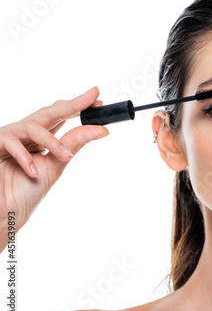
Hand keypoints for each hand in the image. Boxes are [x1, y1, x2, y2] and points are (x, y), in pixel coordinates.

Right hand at [0, 87, 108, 251]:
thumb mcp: (55, 166)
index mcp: (40, 138)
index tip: (98, 98)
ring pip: (33, 126)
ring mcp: (9, 138)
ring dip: (52, 141)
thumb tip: (101, 130)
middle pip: (50, 112)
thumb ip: (73, 145)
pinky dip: (25, 157)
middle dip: (73, 104)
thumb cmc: (24, 192)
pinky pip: (11, 142)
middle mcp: (25, 134)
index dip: (78, 105)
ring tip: (66, 156)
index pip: (60, 116)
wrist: (2, 213)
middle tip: (93, 97)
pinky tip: (33, 172)